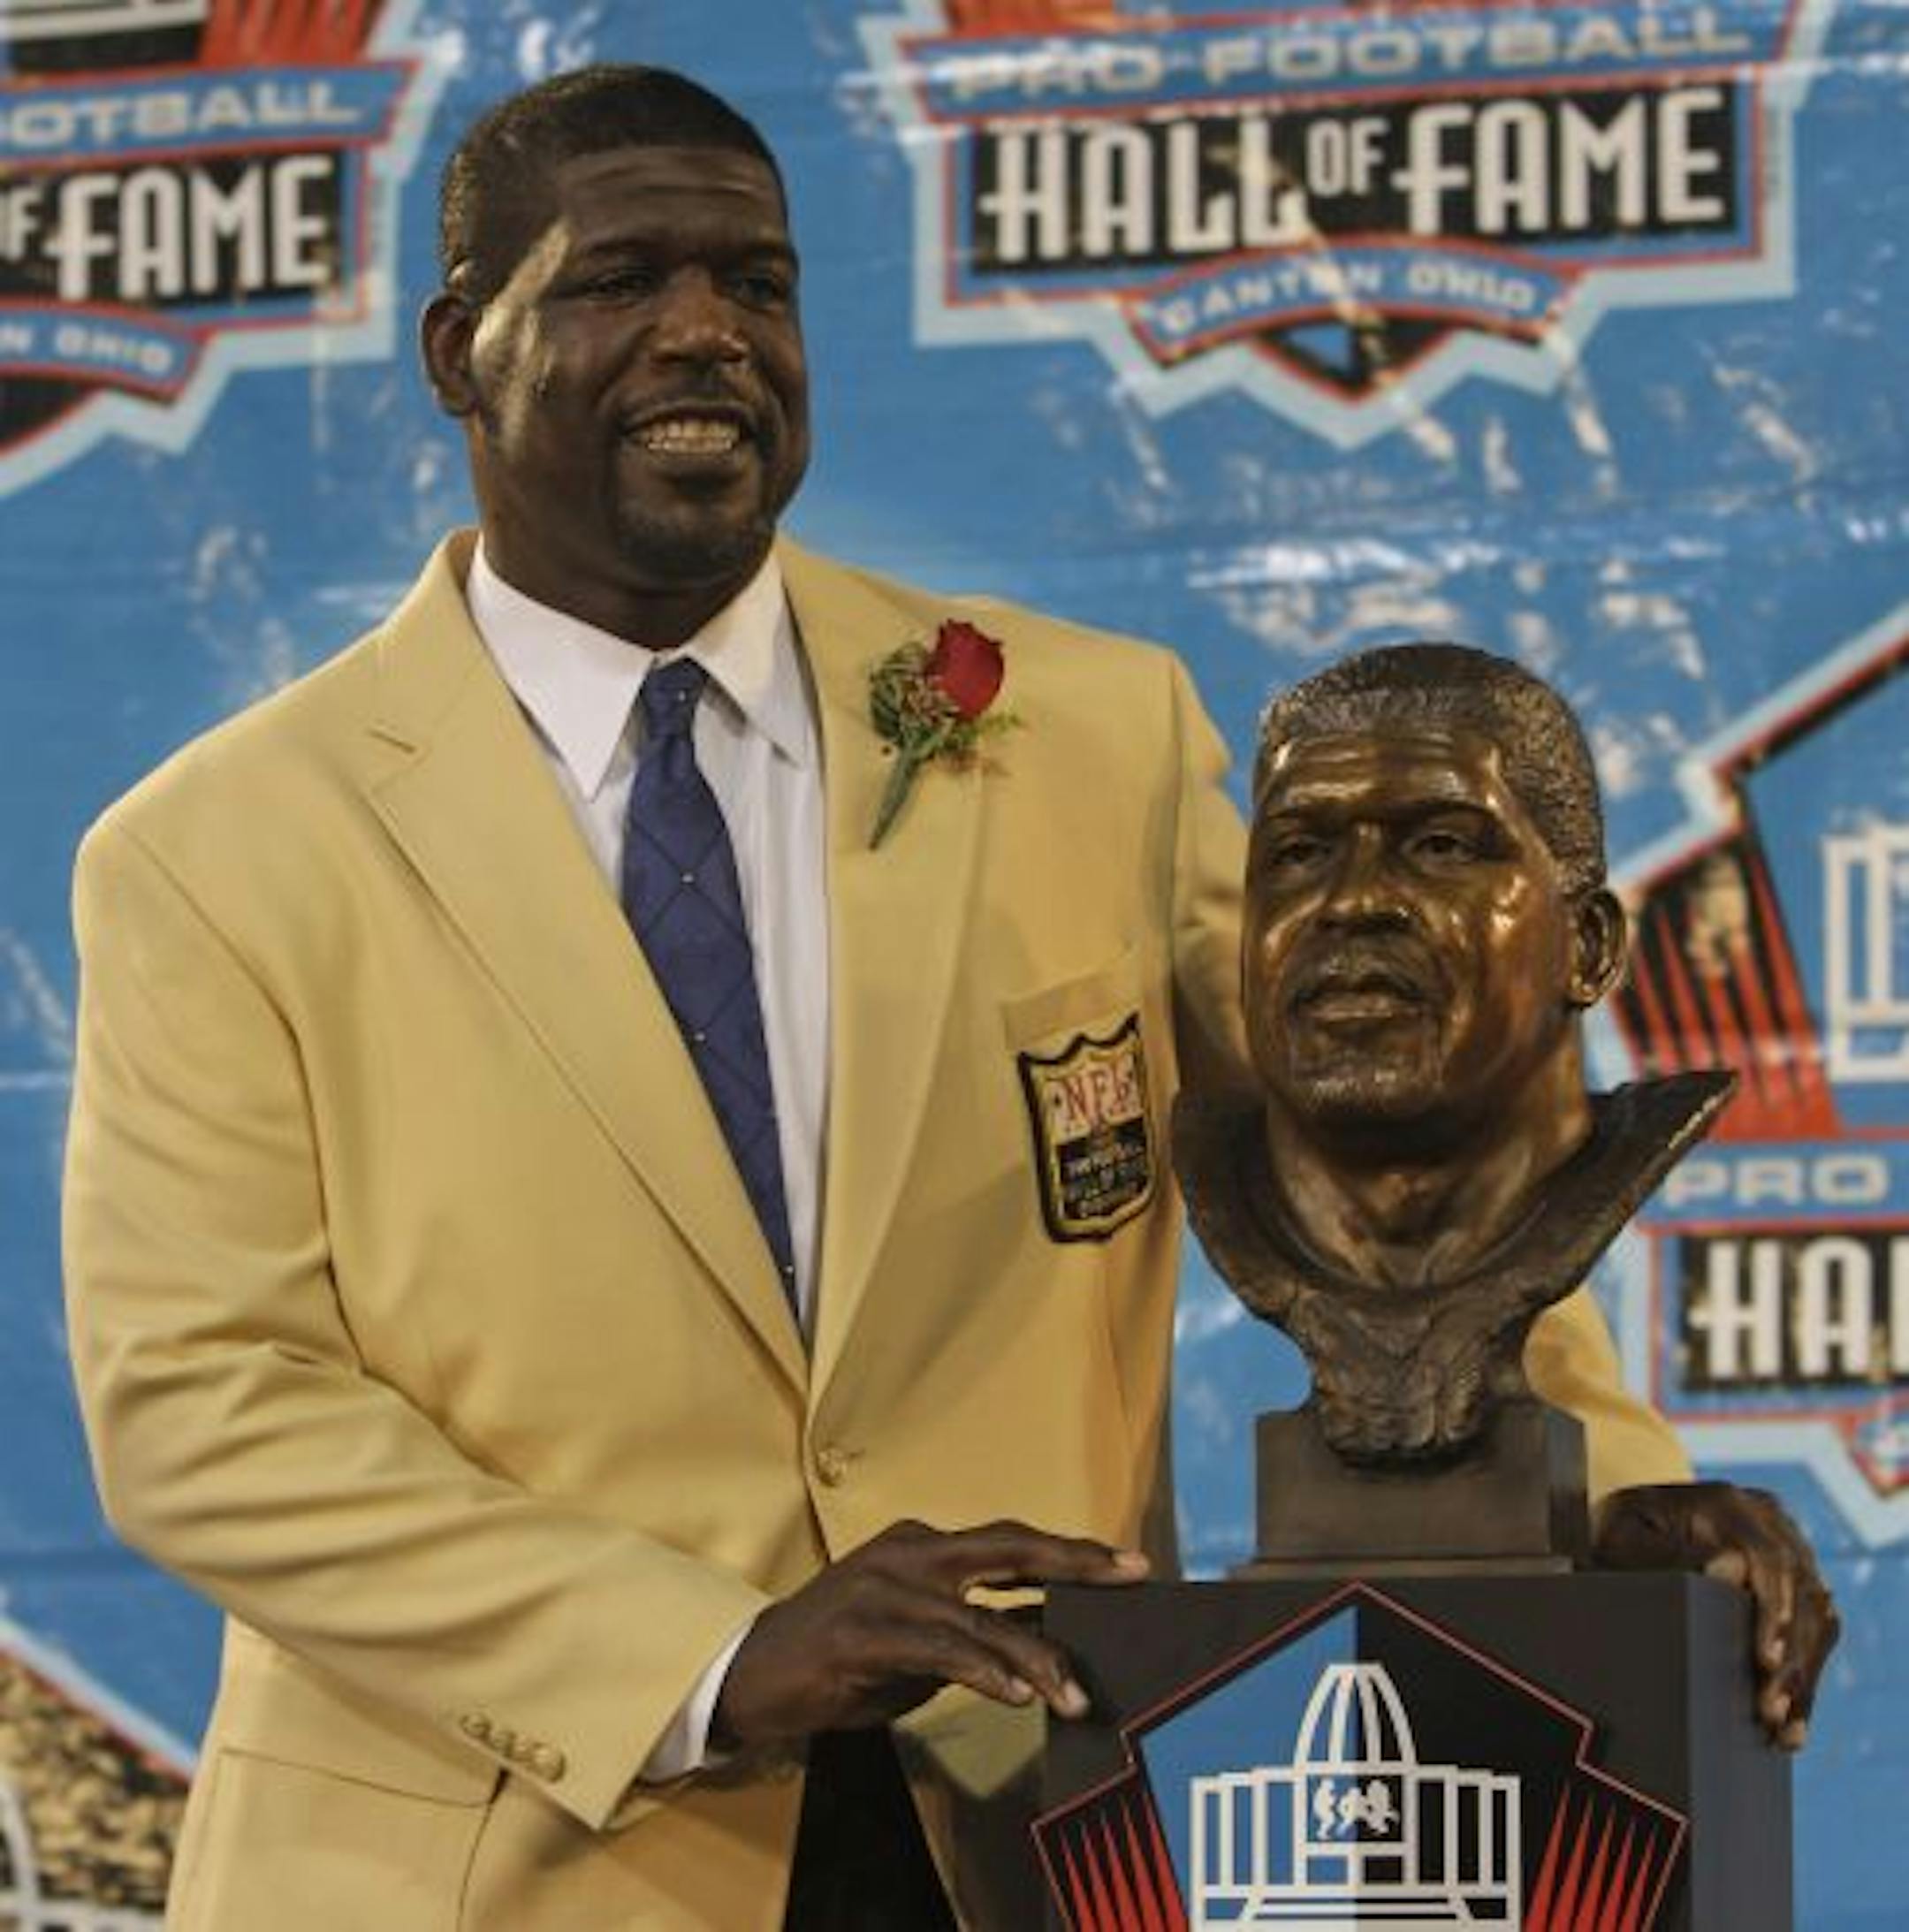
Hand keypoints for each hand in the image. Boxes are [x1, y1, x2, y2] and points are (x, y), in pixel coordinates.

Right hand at [712, 1519, 1147, 1748]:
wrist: (750, 1674)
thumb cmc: (837, 1661)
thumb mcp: (914, 1641)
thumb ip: (970, 1635)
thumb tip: (1042, 1643)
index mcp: (922, 1548)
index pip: (1009, 1542)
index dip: (1070, 1550)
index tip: (1128, 1563)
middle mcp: (908, 1554)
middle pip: (1006, 1548)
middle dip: (1074, 1563)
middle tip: (1129, 1577)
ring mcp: (884, 1589)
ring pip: (978, 1615)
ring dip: (1034, 1656)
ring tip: (1073, 1693)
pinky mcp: (862, 1632)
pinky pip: (937, 1649)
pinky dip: (982, 1670)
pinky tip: (1015, 1693)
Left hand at [1592, 1481, 1839, 1748]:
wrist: (1625, 1535)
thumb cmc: (1615, 1539)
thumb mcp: (1620, 1543)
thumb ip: (1665, 1555)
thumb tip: (1731, 1571)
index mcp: (1728, 1503)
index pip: (1770, 1559)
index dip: (1774, 1613)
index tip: (1766, 1662)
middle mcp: (1768, 1520)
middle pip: (1802, 1594)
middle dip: (1791, 1659)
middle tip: (1770, 1712)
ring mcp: (1788, 1548)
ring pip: (1818, 1619)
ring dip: (1803, 1678)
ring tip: (1781, 1729)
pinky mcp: (1794, 1582)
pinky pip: (1817, 1632)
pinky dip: (1805, 1679)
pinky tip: (1791, 1723)